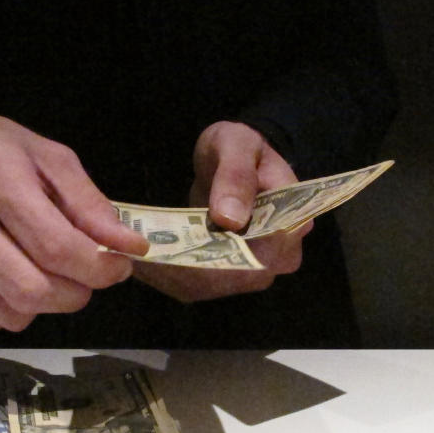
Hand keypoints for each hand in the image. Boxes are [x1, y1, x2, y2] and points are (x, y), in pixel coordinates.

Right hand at [0, 91, 148, 331]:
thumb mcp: (50, 157)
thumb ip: (91, 204)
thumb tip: (129, 247)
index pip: (55, 247)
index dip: (99, 268)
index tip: (118, 266)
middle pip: (32, 291)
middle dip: (75, 294)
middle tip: (85, 276)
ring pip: (12, 315)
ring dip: (43, 302)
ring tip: (40, 267)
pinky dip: (10, 305)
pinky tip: (6, 270)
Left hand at [134, 121, 310, 301]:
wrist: (229, 160)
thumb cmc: (238, 148)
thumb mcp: (236, 145)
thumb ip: (236, 177)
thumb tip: (231, 219)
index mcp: (291, 222)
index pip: (268, 253)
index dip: (228, 255)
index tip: (184, 247)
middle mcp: (278, 256)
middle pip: (241, 278)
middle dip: (196, 269)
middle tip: (151, 254)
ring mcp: (254, 270)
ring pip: (216, 287)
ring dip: (177, 275)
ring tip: (142, 258)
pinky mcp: (228, 276)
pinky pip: (199, 287)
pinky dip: (170, 277)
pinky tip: (145, 263)